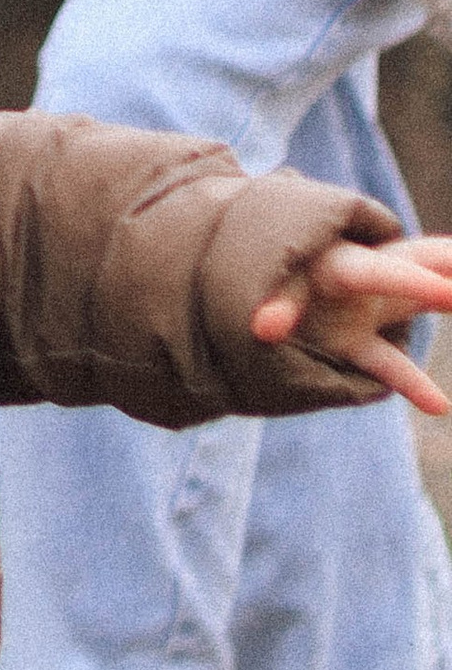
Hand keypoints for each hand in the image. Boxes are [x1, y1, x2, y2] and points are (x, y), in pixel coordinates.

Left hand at [252, 234, 451, 417]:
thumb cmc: (259, 284)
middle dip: (447, 267)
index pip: (383, 272)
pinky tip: (440, 406)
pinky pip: (390, 364)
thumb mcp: (266, 293)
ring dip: (445, 297)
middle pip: (418, 264)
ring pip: (417, 302)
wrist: (238, 292)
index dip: (416, 283)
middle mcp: (362, 281)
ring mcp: (364, 311)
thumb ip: (275, 308)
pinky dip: (412, 383)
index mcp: (340, 263)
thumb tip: (262, 329)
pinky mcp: (354, 344)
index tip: (450, 294)